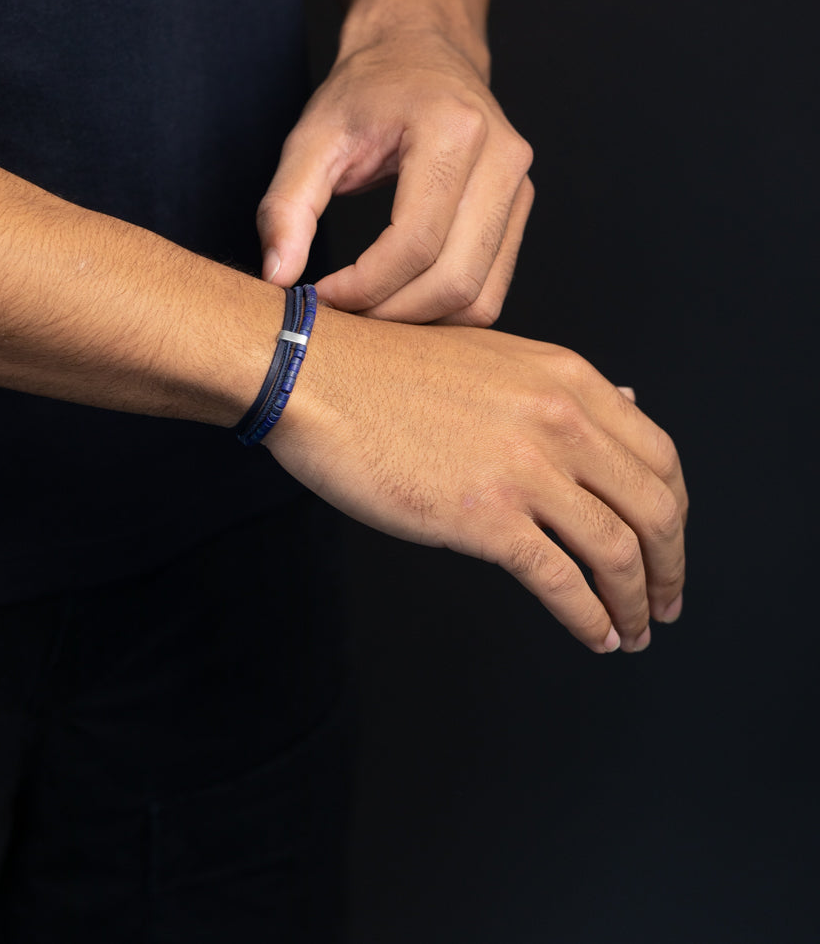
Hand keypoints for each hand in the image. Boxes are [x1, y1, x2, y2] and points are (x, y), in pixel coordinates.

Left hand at [256, 28, 533, 324]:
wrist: (420, 49)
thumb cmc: (366, 90)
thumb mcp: (311, 137)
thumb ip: (286, 206)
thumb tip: (279, 276)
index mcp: (452, 130)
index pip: (415, 242)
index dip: (365, 286)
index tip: (322, 296)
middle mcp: (501, 157)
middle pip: (454, 278)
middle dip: (392, 313)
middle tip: (343, 315)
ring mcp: (520, 185)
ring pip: (480, 295)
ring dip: (420, 321)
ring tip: (368, 308)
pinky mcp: (520, 208)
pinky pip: (491, 287)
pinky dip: (444, 309)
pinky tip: (399, 297)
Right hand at [265, 311, 686, 652]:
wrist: (316, 375)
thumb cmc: (387, 368)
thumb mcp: (491, 356)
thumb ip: (562, 386)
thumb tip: (629, 399)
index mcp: (567, 378)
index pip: (658, 454)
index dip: (675, 510)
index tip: (669, 541)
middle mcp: (560, 419)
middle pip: (654, 507)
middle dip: (671, 565)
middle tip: (666, 601)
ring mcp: (525, 469)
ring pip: (618, 550)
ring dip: (637, 602)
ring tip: (634, 630)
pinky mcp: (484, 517)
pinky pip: (562, 581)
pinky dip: (590, 618)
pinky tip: (595, 635)